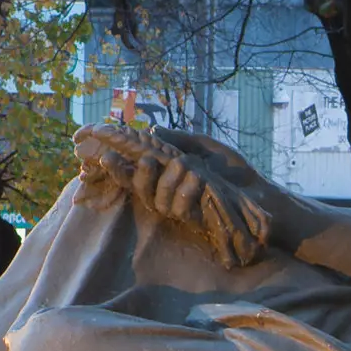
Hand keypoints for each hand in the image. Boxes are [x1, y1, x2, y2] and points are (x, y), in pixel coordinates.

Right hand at [76, 127, 270, 267]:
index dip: (112, 159)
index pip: (131, 167)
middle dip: (129, 173)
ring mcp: (179, 207)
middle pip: (136, 187)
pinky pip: (179, 206)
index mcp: (165, 173)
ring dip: (171, 180)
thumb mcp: (204, 146)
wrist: (259, 195)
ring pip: (156, 197)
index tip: (91, 147)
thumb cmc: (232, 172)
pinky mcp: (194, 220)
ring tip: (187, 167)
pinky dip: (187, 189)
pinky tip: (198, 178)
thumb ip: (177, 139)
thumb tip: (149, 131)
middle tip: (139, 160)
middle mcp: (167, 192)